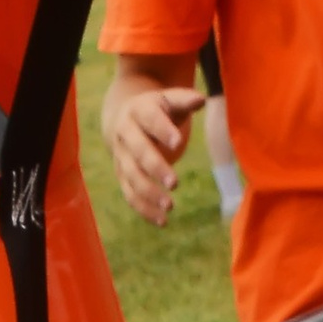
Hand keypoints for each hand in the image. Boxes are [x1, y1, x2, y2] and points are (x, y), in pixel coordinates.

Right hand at [102, 71, 203, 225]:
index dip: (163, 131)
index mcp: (139, 111)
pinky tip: (162, 221)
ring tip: (170, 206)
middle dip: (156, 168)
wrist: (124, 118)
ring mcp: (121, 158)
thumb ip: (185, 100)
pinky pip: (130, 196)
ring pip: (132, 178)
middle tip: (175, 183)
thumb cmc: (157, 109)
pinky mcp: (122, 177)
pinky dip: (145, 210)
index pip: (150, 120)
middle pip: (138, 153)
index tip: (178, 142)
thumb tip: (201, 99)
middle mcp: (125, 135)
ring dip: (149, 194)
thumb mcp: (169, 100)